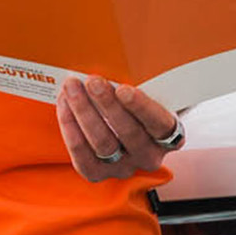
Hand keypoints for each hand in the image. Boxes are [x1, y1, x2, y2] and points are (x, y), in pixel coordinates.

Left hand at [55, 78, 180, 181]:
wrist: (126, 127)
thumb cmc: (137, 104)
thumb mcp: (149, 92)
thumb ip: (139, 83)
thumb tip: (114, 60)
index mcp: (170, 135)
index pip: (159, 124)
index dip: (141, 107)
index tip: (124, 89)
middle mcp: (149, 156)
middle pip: (129, 133)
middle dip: (107, 104)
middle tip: (92, 81)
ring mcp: (123, 167)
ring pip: (103, 144)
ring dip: (85, 112)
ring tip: (72, 88)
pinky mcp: (98, 174)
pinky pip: (82, 156)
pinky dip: (70, 129)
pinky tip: (64, 106)